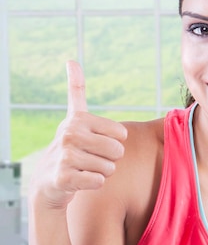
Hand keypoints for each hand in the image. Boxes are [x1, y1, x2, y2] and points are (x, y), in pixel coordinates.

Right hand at [31, 61, 127, 208]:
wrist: (48, 180)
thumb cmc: (70, 147)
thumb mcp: (73, 117)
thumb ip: (76, 90)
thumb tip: (71, 60)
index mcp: (79, 119)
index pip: (121, 134)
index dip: (114, 142)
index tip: (95, 142)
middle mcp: (70, 134)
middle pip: (117, 151)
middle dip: (110, 159)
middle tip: (91, 159)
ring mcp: (66, 156)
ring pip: (109, 168)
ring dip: (101, 172)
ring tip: (84, 169)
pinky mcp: (64, 177)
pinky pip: (99, 181)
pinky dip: (94, 183)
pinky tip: (80, 180)